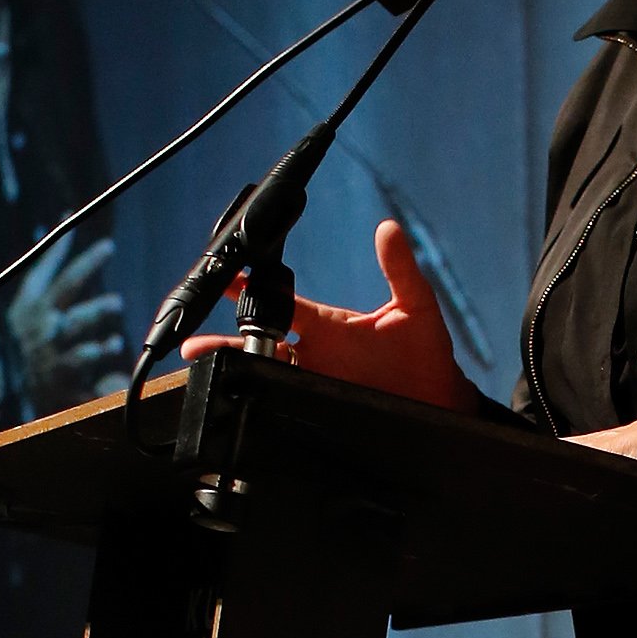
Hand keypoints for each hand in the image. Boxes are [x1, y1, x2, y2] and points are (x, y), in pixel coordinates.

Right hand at [4, 231, 126, 409]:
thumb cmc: (19, 329)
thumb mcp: (28, 294)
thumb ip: (49, 262)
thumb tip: (65, 222)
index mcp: (39, 307)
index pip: (65, 279)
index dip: (87, 262)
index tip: (108, 246)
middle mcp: (48, 332)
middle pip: (75, 320)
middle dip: (95, 312)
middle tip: (116, 302)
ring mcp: (55, 361)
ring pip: (80, 355)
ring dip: (99, 350)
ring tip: (114, 344)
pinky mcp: (62, 386)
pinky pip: (85, 389)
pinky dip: (101, 386)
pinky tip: (115, 378)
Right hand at [185, 218, 478, 410]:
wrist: (442, 402)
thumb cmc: (427, 352)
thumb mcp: (415, 306)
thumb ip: (400, 268)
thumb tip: (389, 228)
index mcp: (327, 324)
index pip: (280, 302)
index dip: (252, 291)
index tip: (226, 279)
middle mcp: (314, 352)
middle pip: (259, 343)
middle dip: (224, 343)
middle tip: (195, 345)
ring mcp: (315, 381)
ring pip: (263, 374)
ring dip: (233, 371)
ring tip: (204, 372)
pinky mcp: (320, 409)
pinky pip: (282, 405)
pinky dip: (261, 404)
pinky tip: (242, 404)